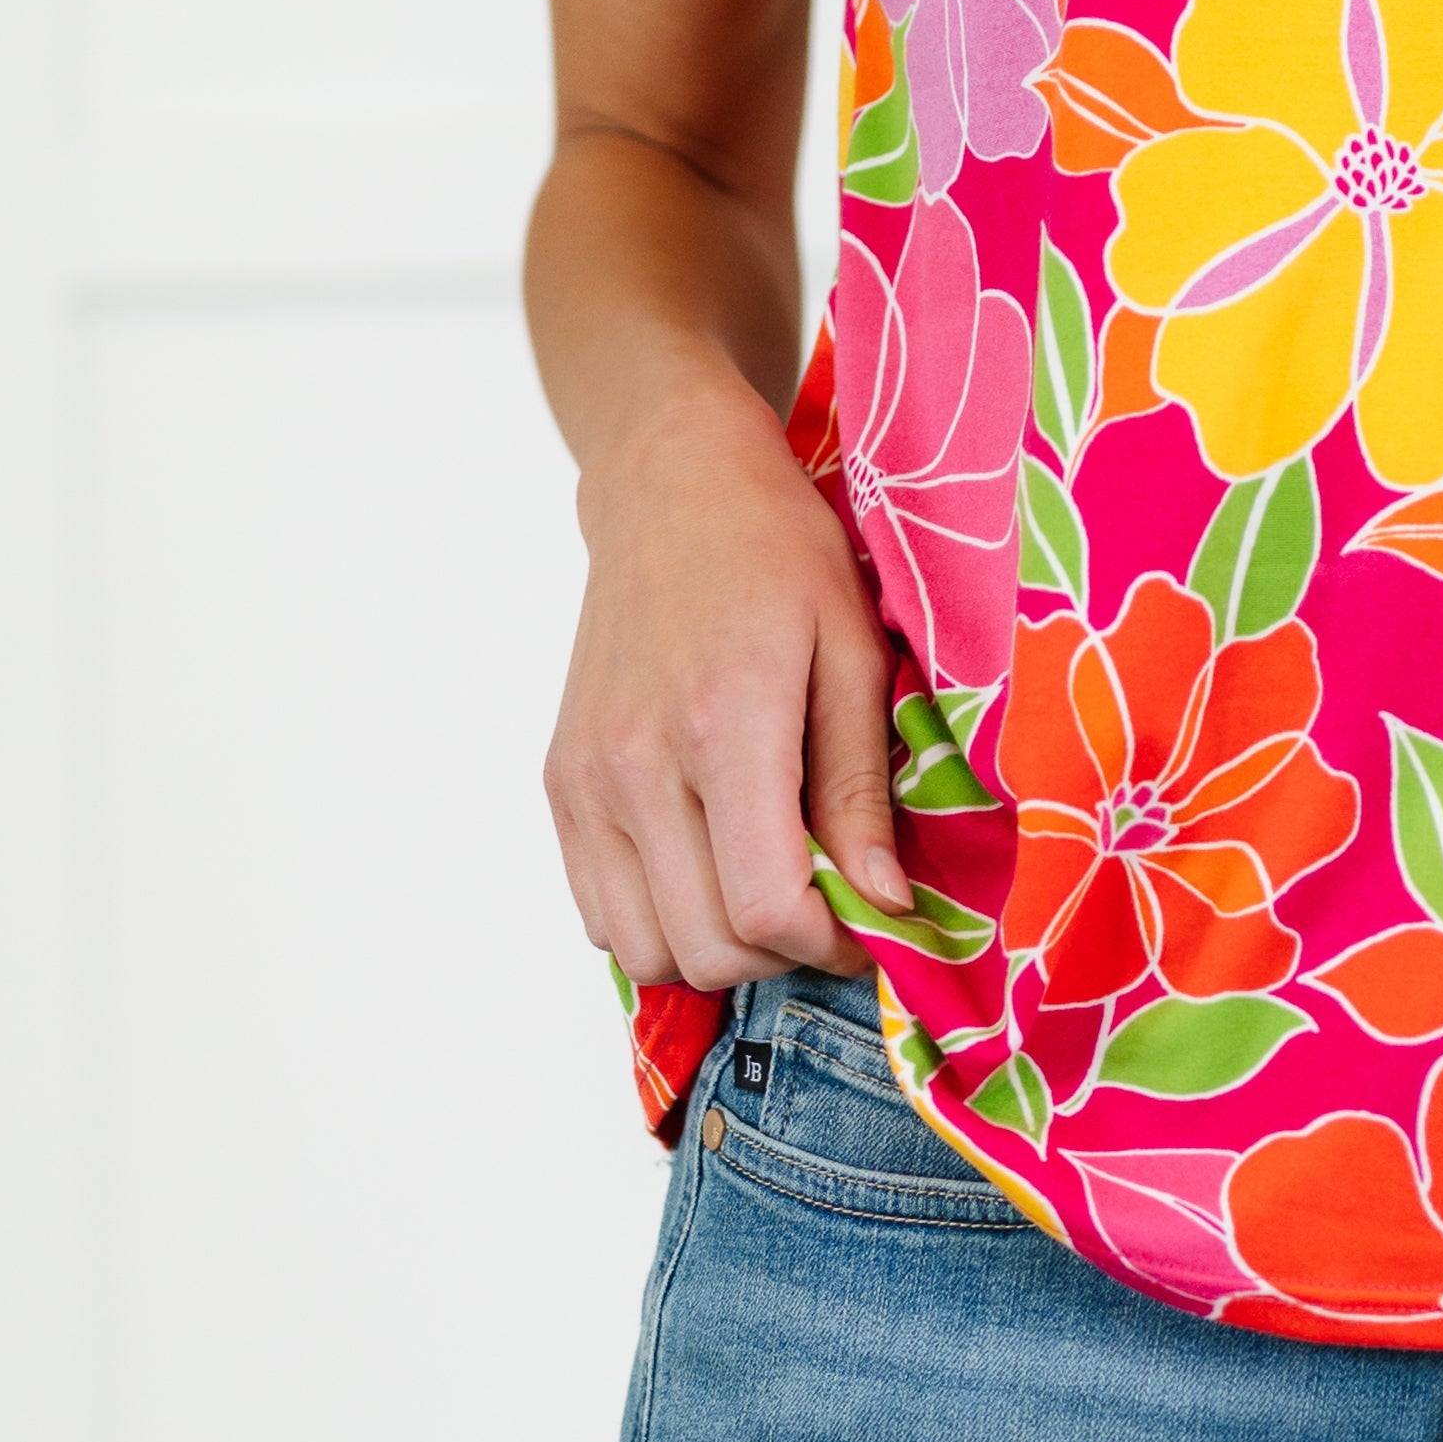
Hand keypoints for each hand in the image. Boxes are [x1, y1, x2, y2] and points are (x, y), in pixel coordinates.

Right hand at [544, 356, 909, 989]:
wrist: (669, 487)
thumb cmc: (777, 552)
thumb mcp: (852, 651)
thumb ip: (861, 787)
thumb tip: (883, 901)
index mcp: (722, 726)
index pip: (763, 908)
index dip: (830, 944)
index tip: (870, 922)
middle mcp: (635, 766)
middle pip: (705, 948)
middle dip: (781, 954)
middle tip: (826, 907)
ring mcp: (585, 781)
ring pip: (643, 949)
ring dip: (716, 948)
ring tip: (766, 889)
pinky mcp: (559, 784)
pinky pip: (599, 913)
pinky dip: (659, 920)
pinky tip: (711, 869)